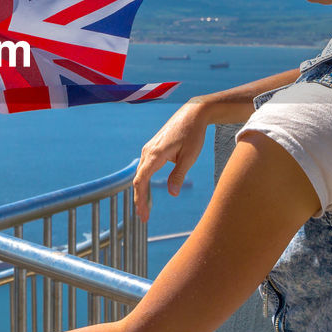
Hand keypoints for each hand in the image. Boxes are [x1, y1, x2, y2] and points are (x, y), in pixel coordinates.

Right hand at [133, 99, 208, 221]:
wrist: (192, 114)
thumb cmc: (193, 134)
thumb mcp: (189, 157)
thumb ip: (178, 175)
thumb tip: (172, 193)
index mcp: (155, 154)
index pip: (141, 180)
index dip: (141, 199)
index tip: (143, 215)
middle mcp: (148, 151)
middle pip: (138, 179)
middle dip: (140, 199)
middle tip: (143, 218)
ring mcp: (149, 149)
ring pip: (140, 174)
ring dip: (141, 191)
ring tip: (145, 209)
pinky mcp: (153, 148)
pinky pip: (145, 168)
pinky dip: (144, 182)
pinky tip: (148, 192)